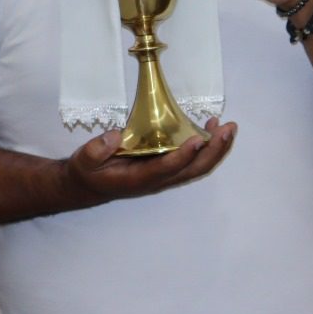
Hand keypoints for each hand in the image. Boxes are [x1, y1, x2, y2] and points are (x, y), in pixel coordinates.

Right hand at [63, 118, 236, 201]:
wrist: (89, 186)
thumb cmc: (88, 171)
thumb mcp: (84, 160)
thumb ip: (96, 150)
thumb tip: (114, 136)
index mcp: (137, 179)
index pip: (164, 170)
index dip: (182, 157)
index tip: (196, 140)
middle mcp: (156, 181)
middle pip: (192, 171)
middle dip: (212, 151)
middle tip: (227, 129)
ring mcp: (165, 177)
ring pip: (197, 168)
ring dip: (216, 149)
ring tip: (228, 127)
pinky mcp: (167, 169)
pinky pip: (193, 162)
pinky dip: (207, 147)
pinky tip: (211, 127)